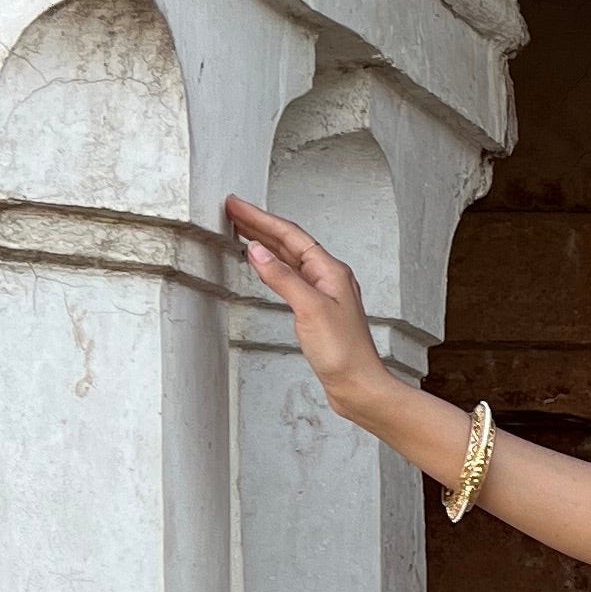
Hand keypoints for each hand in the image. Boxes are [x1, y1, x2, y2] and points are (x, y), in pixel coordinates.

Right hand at [225, 197, 390, 418]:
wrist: (358, 386)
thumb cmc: (344, 353)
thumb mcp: (309, 309)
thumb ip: (283, 278)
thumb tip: (258, 250)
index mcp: (331, 271)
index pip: (290, 235)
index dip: (261, 218)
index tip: (237, 205)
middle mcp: (329, 278)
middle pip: (290, 242)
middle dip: (260, 225)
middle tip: (232, 211)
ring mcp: (323, 294)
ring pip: (290, 259)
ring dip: (266, 242)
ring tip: (242, 230)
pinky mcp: (317, 311)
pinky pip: (290, 277)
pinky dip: (273, 266)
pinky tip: (264, 266)